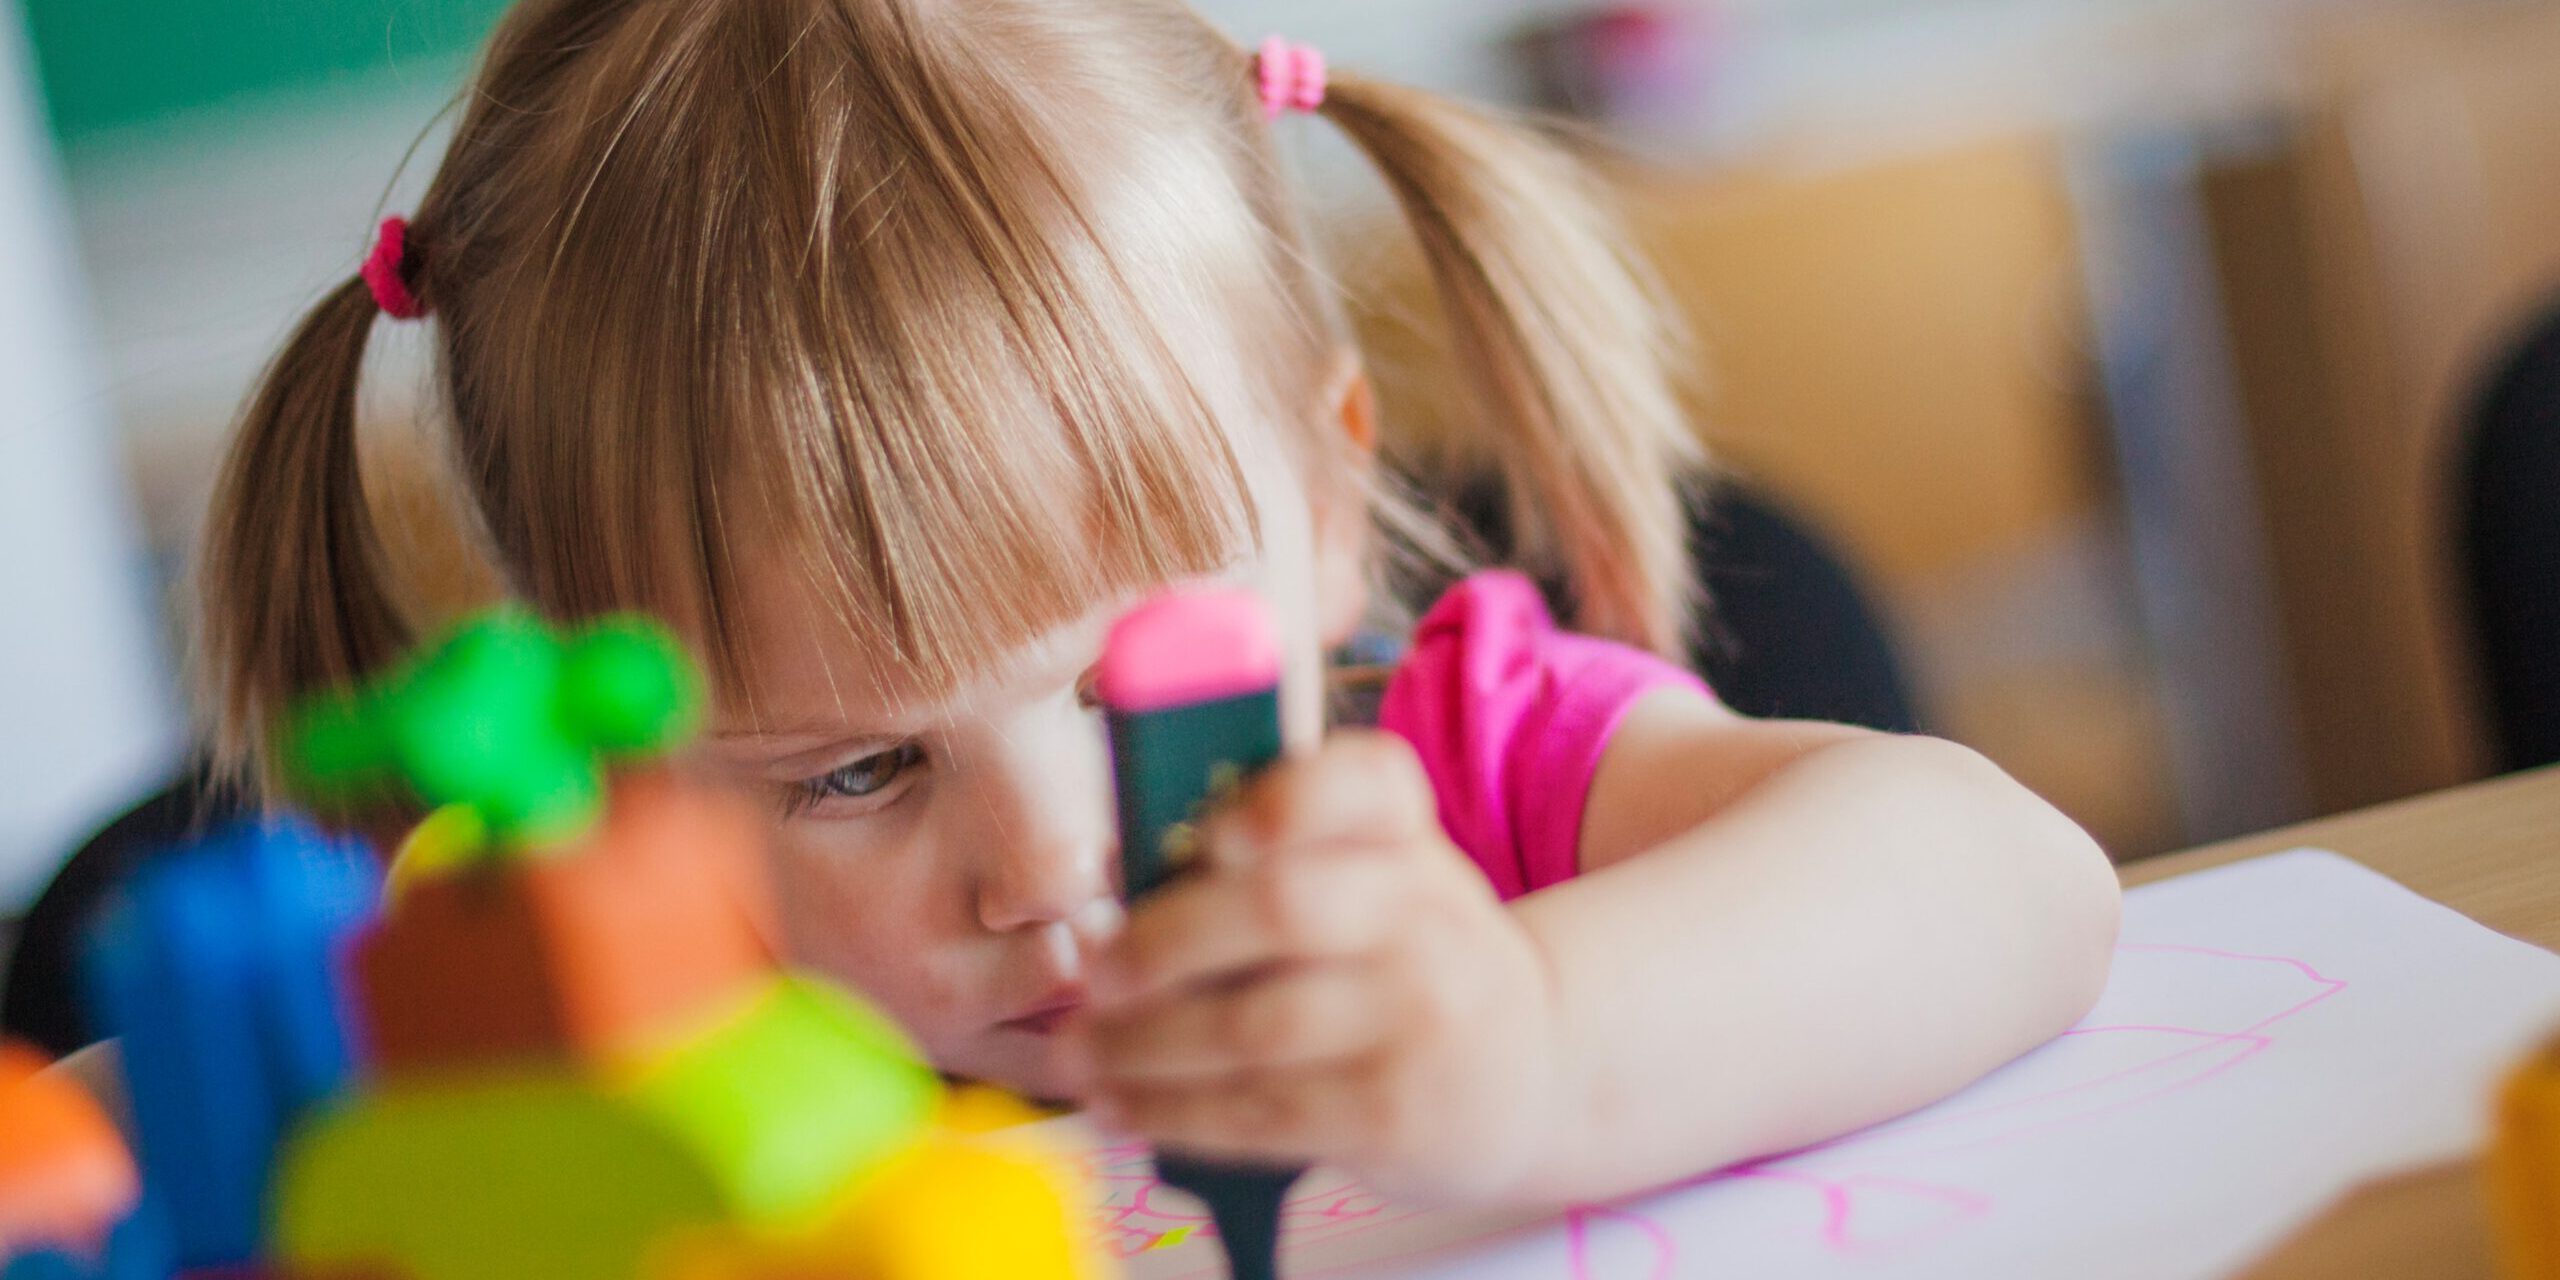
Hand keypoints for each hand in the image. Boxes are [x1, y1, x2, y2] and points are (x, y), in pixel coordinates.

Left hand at [1069, 731, 1568, 1200]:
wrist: (1533, 1069)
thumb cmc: (1405, 959)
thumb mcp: (1377, 878)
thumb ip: (1275, 860)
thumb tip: (1121, 887)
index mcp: (1404, 834)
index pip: (1366, 781)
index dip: (1287, 799)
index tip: (1218, 833)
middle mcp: (1422, 913)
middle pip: (1281, 907)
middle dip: (1166, 942)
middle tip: (1095, 973)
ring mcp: (1416, 1017)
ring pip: (1252, 1027)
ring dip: (1142, 1046)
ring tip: (1077, 1055)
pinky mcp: (1395, 1113)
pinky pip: (1260, 1113)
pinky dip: (1172, 1112)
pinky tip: (1120, 1107)